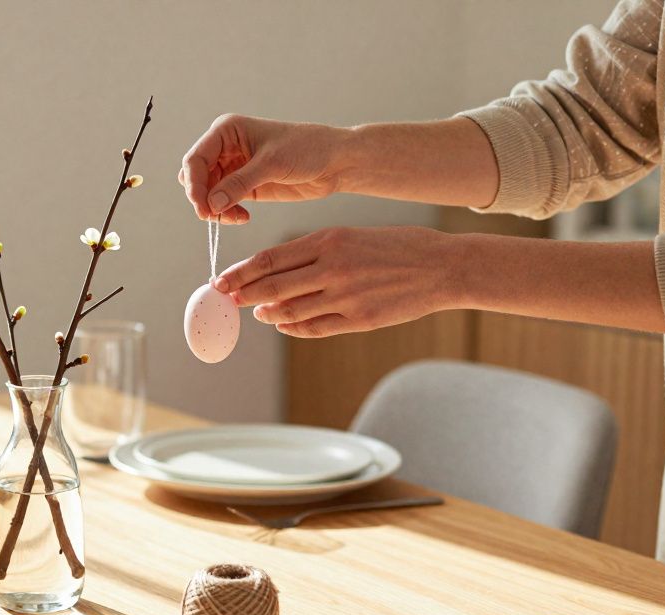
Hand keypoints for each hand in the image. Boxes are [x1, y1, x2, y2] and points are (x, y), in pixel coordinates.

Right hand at [178, 115, 349, 223]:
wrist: (335, 161)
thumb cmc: (307, 149)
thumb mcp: (272, 164)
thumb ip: (239, 183)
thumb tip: (211, 203)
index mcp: (227, 131)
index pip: (195, 159)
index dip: (194, 185)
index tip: (202, 208)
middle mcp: (225, 147)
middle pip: (195, 177)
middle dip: (202, 198)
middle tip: (215, 216)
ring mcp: (233, 167)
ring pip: (206, 192)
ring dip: (214, 208)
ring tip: (234, 218)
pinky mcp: (243, 185)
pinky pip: (222, 202)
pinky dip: (226, 213)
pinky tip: (242, 217)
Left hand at [215, 226, 463, 337]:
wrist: (443, 267)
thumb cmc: (398, 246)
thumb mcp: (352, 236)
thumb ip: (315, 252)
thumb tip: (277, 269)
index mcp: (329, 240)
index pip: (270, 258)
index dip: (241, 271)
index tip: (222, 279)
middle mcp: (333, 268)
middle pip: (273, 286)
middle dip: (244, 294)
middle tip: (227, 299)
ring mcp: (345, 297)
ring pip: (290, 311)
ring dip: (268, 314)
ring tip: (257, 312)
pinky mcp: (359, 321)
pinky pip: (315, 328)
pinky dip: (294, 328)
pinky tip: (283, 326)